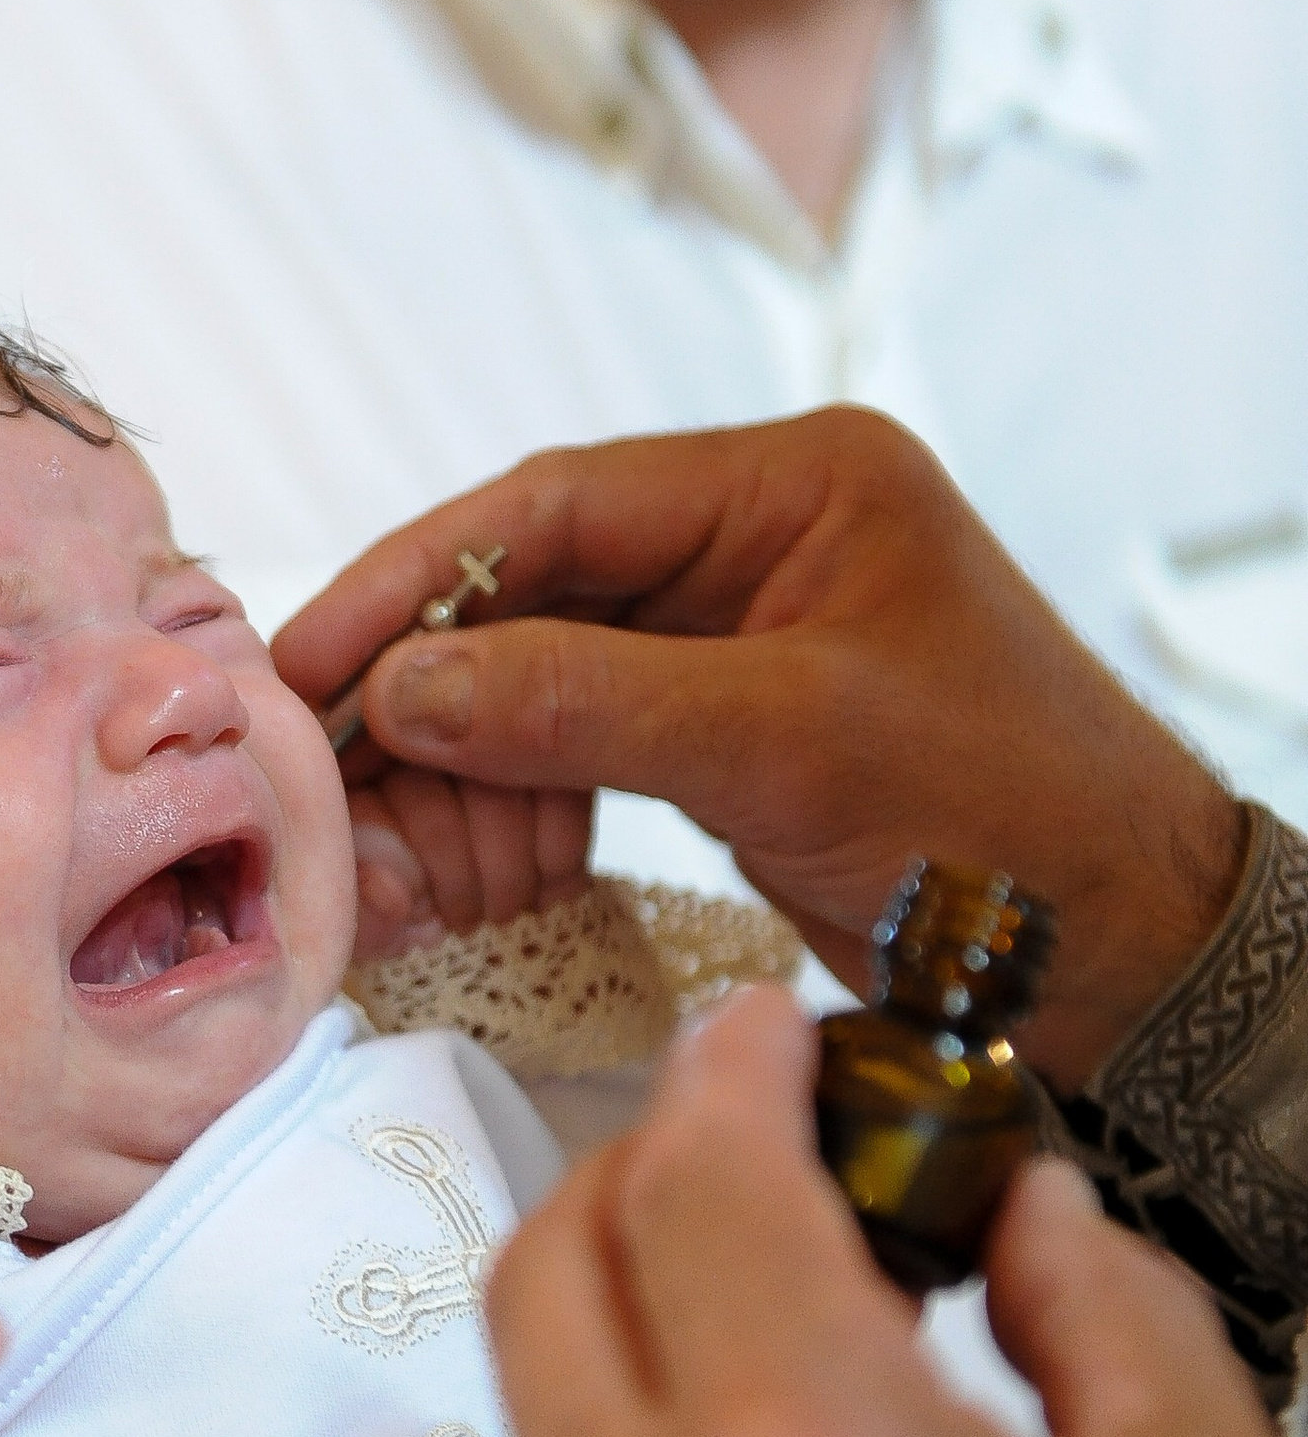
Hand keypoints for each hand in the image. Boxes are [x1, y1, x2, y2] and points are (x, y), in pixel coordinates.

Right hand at [274, 409, 1247, 1085]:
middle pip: (530, 595)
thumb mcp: (785, 741)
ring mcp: (737, 642)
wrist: (1125, 951)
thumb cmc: (1006, 818)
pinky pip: (579, 750)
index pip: (554, 506)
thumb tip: (406, 684)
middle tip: (341, 787)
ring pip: (539, 684)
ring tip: (421, 861)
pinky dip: (521, 808)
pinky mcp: (728, 736)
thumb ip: (585, 701)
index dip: (414, 582)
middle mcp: (755, 545)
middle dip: (430, 698)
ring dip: (466, 771)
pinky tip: (488, 870)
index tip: (310, 660)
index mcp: (792, 485)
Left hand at [492, 984, 1307, 1436]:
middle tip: (747, 1146)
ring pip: (542, 1412)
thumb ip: (1102, 1309)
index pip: (698, 1166)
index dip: (733, 1063)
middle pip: (550, 1263)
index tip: (772, 1029)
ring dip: (624, 1320)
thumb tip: (1014, 1204)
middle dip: (636, 1166)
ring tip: (764, 1322)